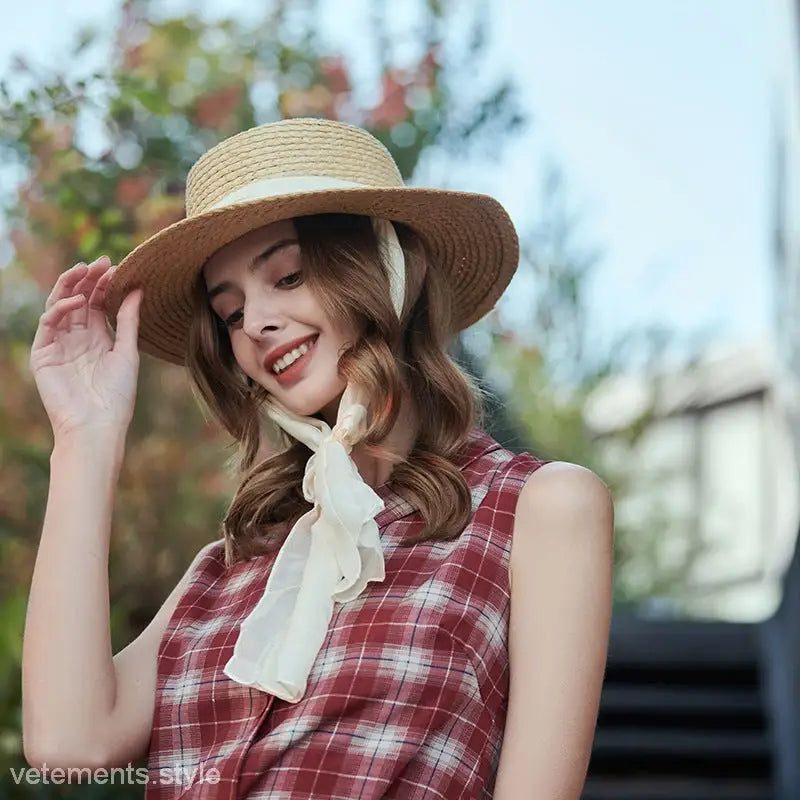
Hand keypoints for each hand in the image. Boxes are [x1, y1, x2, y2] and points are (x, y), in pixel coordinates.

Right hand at [29, 256, 143, 439]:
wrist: (97, 425)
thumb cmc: (118, 395)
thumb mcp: (127, 352)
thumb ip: (129, 320)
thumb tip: (138, 289)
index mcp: (98, 338)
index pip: (98, 303)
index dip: (105, 285)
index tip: (117, 267)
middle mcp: (77, 338)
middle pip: (79, 300)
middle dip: (88, 279)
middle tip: (101, 262)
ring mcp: (58, 344)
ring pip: (60, 306)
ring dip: (71, 286)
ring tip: (84, 269)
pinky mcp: (42, 354)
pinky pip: (48, 324)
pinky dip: (60, 310)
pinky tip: (76, 302)